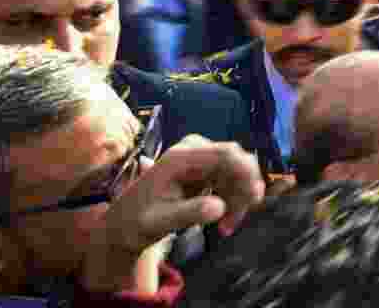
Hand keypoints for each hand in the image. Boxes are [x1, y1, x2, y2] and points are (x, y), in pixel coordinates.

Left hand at [81, 137, 264, 293]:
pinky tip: (223, 220)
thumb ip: (189, 213)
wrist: (124, 225)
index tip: (255, 199)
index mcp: (180, 157)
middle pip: (236, 162)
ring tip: (225, 228)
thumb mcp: (159, 222)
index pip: (226, 153)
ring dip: (238, 199)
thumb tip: (219, 208)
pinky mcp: (205, 169)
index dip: (247, 172)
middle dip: (243, 191)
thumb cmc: (136, 223)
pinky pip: (231, 179)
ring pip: (237, 172)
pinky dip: (233, 199)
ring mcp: (200, 158)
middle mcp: (193, 151)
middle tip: (234, 223)